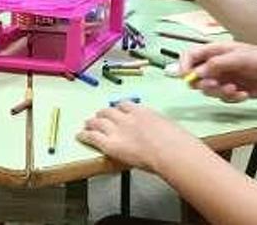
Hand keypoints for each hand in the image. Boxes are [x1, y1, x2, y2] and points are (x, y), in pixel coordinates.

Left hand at [76, 102, 204, 172]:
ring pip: (98, 122)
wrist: (170, 151)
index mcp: (142, 111)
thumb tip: (155, 132)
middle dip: (103, 114)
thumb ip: (155, 127)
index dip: (118, 108)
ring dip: (92, 122)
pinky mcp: (110, 144)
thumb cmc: (176, 142)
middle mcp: (127, 117)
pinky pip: (92, 137)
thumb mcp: (167, 127)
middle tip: (99, 116)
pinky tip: (80, 136)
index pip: (124, 105)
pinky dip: (85, 135)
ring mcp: (117, 130)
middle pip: (109, 111)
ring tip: (87, 124)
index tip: (118, 111)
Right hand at [179, 42, 256, 102]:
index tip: (184, 76)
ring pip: (208, 90)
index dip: (183, 65)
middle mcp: (217, 64)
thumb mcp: (241, 58)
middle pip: (196, 75)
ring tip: (235, 90)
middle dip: (203, 83)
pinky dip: (231, 98)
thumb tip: (197, 73)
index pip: (191, 55)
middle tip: (215, 85)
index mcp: (216, 50)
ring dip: (219, 92)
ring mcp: (224, 78)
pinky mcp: (232, 91)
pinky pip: (222, 98)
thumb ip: (218, 64)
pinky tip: (244, 95)